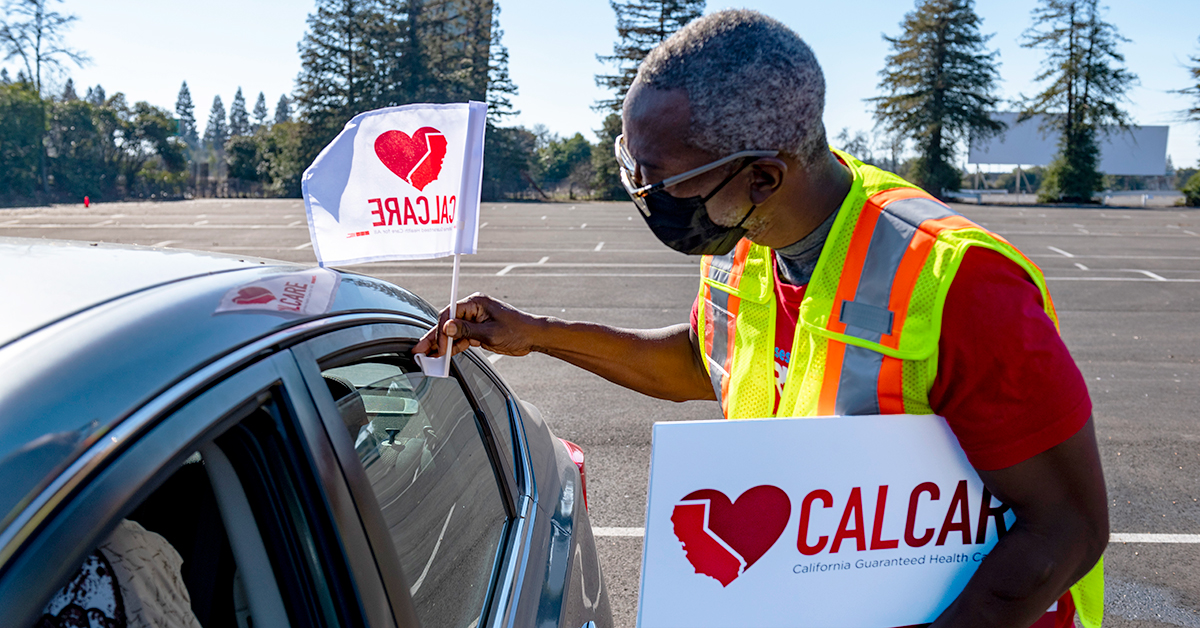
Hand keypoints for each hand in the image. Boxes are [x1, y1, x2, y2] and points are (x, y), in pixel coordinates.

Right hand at [412, 293, 541, 358]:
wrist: (533, 336)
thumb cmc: (517, 330)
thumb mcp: (490, 333)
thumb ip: (466, 331)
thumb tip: (447, 327)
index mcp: (476, 302)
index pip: (450, 313)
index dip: (441, 330)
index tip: (439, 346)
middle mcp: (473, 309)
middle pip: (447, 323)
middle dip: (434, 338)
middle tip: (420, 351)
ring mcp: (474, 320)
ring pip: (452, 333)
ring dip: (441, 345)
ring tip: (427, 357)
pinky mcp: (477, 331)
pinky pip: (461, 339)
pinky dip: (453, 348)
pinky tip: (442, 357)